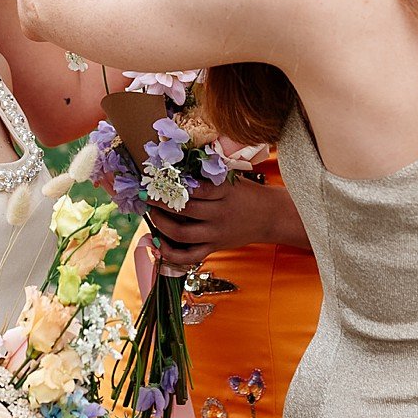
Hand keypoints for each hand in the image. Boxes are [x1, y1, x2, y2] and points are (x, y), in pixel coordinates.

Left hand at [145, 176, 306, 268]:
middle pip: (186, 210)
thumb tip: (176, 161)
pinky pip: (190, 256)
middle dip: (162, 202)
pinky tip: (157, 243)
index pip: (197, 188)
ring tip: (152, 213)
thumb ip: (208, 174)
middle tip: (148, 194)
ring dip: (162, 224)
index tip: (158, 177)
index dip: (175, 184)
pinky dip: (171, 253)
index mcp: (225, 193)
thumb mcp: (231, 178)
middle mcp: (220, 214)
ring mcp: (216, 233)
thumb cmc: (245, 193)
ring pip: (183, 234)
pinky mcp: (214, 247)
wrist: (269, 217)